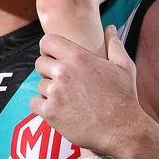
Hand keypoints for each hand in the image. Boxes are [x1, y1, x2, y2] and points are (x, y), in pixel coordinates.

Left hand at [30, 25, 145, 157]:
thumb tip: (110, 28)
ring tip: (66, 99)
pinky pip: (34, 103)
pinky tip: (57, 109)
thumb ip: (114, 44)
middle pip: (40, 63)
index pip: (47, 42)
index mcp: (77, 57)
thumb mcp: (123, 66)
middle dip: (48, 71)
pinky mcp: (50, 112)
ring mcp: (55, 92)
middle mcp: (63, 71)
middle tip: (63, 82)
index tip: (55, 58)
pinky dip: (42, 106)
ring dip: (49, 91)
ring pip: (40, 85)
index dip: (49, 49)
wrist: (123, 130)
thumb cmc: (124, 98)